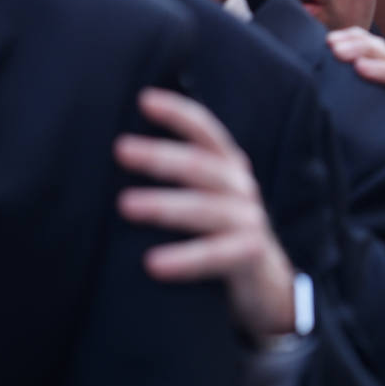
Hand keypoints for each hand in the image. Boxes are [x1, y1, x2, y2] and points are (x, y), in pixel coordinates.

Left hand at [115, 88, 296, 342]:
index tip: (144, 100)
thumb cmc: (218, 235)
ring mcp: (249, 220)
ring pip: (206, 208)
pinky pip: (216, 254)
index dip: (178, 113)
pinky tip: (153, 264)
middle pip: (201, 165)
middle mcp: (241, 187)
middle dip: (160, 156)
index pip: (206, 132)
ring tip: (125, 205)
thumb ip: (179, 178)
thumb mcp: (204, 199)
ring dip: (165, 205)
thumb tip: (118, 153)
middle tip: (121, 149)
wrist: (266, 285)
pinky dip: (185, 258)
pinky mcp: (251, 254)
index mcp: (228, 167)